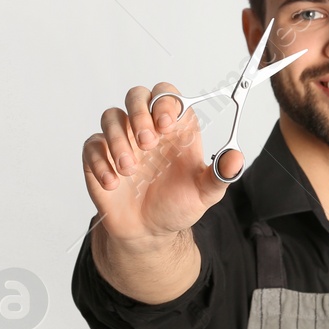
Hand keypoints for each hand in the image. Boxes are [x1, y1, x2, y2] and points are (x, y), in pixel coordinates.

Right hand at [82, 83, 234, 242]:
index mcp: (175, 129)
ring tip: (130, 170)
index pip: (168, 95)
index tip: (166, 124)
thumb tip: (236, 158)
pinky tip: (113, 183)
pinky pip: (92, 145)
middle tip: (148, 143)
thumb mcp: (204, 193)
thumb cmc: (177, 205)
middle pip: (137, 96)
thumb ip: (219, 175)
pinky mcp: (99, 158)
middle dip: (139, 113)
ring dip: (118, 140)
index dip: (165, 102)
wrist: (149, 232)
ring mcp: (122, 142)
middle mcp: (147, 130)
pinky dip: (100, 161)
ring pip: (111, 116)